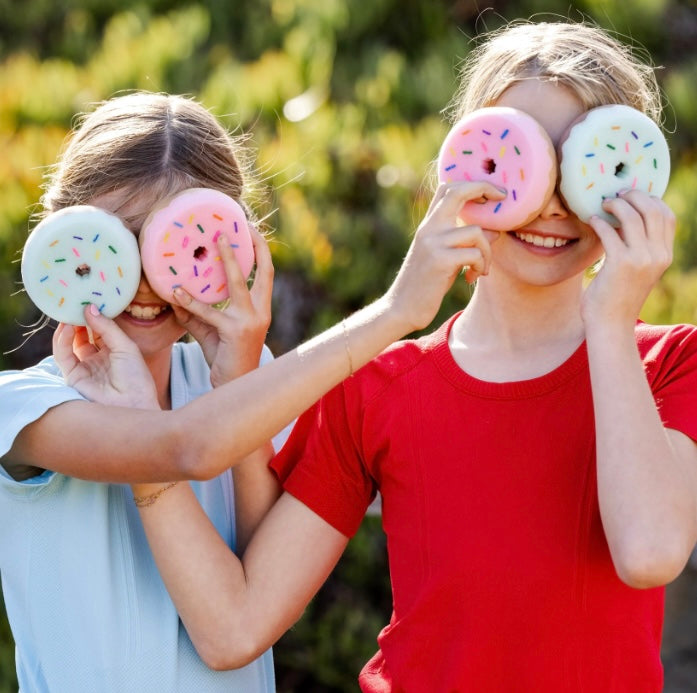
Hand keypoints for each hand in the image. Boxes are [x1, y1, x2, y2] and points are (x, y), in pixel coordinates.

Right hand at [53, 307, 158, 408]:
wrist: (133, 405)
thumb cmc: (136, 378)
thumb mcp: (125, 346)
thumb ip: (107, 327)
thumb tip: (89, 307)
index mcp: (115, 350)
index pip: (100, 328)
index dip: (94, 314)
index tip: (89, 297)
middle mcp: (98, 358)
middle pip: (83, 333)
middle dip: (78, 317)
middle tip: (74, 300)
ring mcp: (85, 366)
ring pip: (70, 342)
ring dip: (68, 326)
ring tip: (69, 309)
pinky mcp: (73, 376)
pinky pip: (63, 354)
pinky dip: (62, 339)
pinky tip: (68, 326)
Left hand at [170, 227, 272, 387]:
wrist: (234, 385)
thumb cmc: (224, 356)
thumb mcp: (210, 330)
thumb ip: (195, 312)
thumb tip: (173, 294)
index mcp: (261, 308)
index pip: (266, 273)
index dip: (261, 250)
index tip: (250, 228)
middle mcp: (261, 311)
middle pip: (264, 271)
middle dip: (254, 246)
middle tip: (236, 226)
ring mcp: (251, 320)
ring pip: (238, 283)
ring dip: (228, 259)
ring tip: (216, 241)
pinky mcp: (235, 331)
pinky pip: (210, 312)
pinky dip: (192, 301)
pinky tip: (176, 292)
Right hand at [386, 181, 503, 331]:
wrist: (401, 308)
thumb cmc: (425, 285)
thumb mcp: (444, 259)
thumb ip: (463, 242)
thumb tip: (494, 232)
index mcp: (428, 225)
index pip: (447, 189)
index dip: (472, 184)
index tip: (492, 193)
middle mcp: (429, 228)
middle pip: (458, 192)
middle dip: (485, 189)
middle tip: (502, 199)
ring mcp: (433, 243)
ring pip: (477, 232)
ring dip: (487, 253)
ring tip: (481, 269)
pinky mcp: (440, 260)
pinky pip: (475, 254)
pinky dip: (480, 266)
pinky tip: (470, 278)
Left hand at [582, 190, 674, 329]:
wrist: (610, 325)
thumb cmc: (617, 298)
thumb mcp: (638, 271)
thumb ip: (638, 249)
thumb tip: (625, 221)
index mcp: (664, 256)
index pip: (667, 216)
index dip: (651, 200)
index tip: (632, 197)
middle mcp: (657, 255)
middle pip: (653, 209)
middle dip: (634, 196)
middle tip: (616, 195)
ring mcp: (641, 259)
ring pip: (633, 216)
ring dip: (616, 205)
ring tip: (603, 205)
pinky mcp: (620, 264)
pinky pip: (610, 232)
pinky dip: (600, 222)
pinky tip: (592, 220)